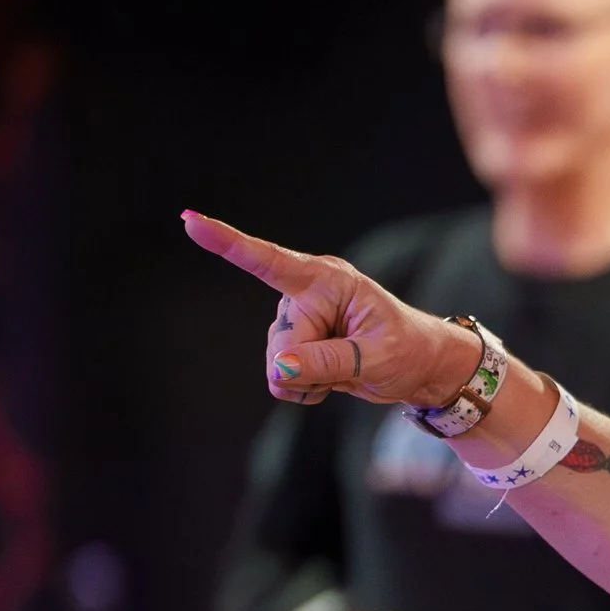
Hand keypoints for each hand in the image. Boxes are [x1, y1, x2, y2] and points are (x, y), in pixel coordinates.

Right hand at [181, 211, 483, 410]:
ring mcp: (296, 321)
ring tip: (347, 367)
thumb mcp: (376, 358)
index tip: (189, 221)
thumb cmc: (407, 350)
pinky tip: (331, 379)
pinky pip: (282, 380)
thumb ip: (329, 362)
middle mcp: (304, 295)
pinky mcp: (294, 345)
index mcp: (326, 280)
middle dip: (310, 368)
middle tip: (354, 362)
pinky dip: (306, 390)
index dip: (227, 243)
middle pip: (282, 345)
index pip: (269, 261)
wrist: (419, 366)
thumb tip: (281, 369)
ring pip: (279, 367)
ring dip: (310, 381)